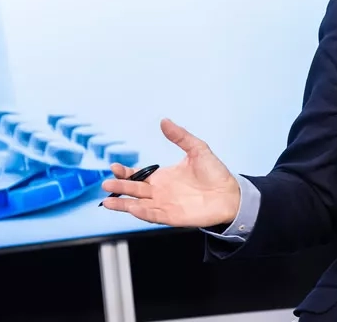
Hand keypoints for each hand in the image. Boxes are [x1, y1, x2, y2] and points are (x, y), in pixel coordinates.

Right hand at [100, 118, 240, 227]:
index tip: (113, 167)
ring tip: (107, 201)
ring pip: (138, 205)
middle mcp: (160, 192)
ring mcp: (164, 205)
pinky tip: (131, 208)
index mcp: (162, 177)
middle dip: (119, 188)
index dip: (124, 173)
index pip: (138, 175)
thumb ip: (179, 136)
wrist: (230, 194)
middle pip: (134, 190)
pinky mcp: (172, 216)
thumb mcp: (197, 149)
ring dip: (123, 204)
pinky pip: (153, 215)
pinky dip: (141, 212)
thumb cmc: (215, 172)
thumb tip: (164, 121)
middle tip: (106, 184)